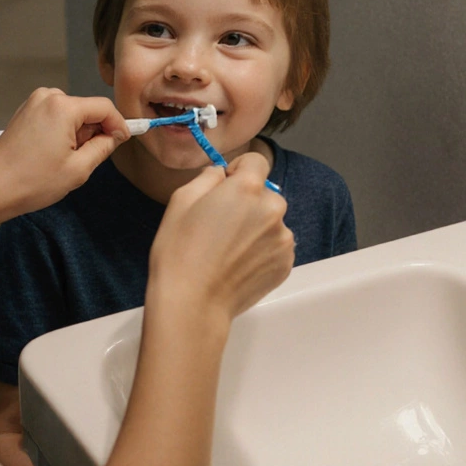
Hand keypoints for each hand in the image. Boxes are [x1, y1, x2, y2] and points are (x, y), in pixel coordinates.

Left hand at [0, 88, 128, 226]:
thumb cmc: (34, 181)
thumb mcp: (79, 168)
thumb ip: (104, 146)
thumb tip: (116, 135)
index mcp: (63, 107)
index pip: (104, 107)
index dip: (118, 124)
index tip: (123, 142)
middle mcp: (48, 96)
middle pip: (87, 109)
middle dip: (94, 131)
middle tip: (87, 159)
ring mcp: (34, 102)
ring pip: (72, 113)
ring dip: (78, 132)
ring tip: (66, 159)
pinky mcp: (25, 111)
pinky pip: (56, 115)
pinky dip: (62, 131)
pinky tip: (52, 153)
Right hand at [146, 152, 294, 323]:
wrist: (192, 304)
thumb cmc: (180, 252)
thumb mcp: (181, 200)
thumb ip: (207, 177)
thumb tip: (221, 174)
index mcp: (247, 189)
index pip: (256, 161)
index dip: (238, 170)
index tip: (224, 186)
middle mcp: (273, 209)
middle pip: (265, 193)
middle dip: (247, 201)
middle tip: (220, 224)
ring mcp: (283, 239)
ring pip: (271, 221)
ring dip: (255, 227)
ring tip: (228, 249)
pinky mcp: (285, 264)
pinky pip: (275, 246)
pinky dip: (261, 250)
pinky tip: (238, 264)